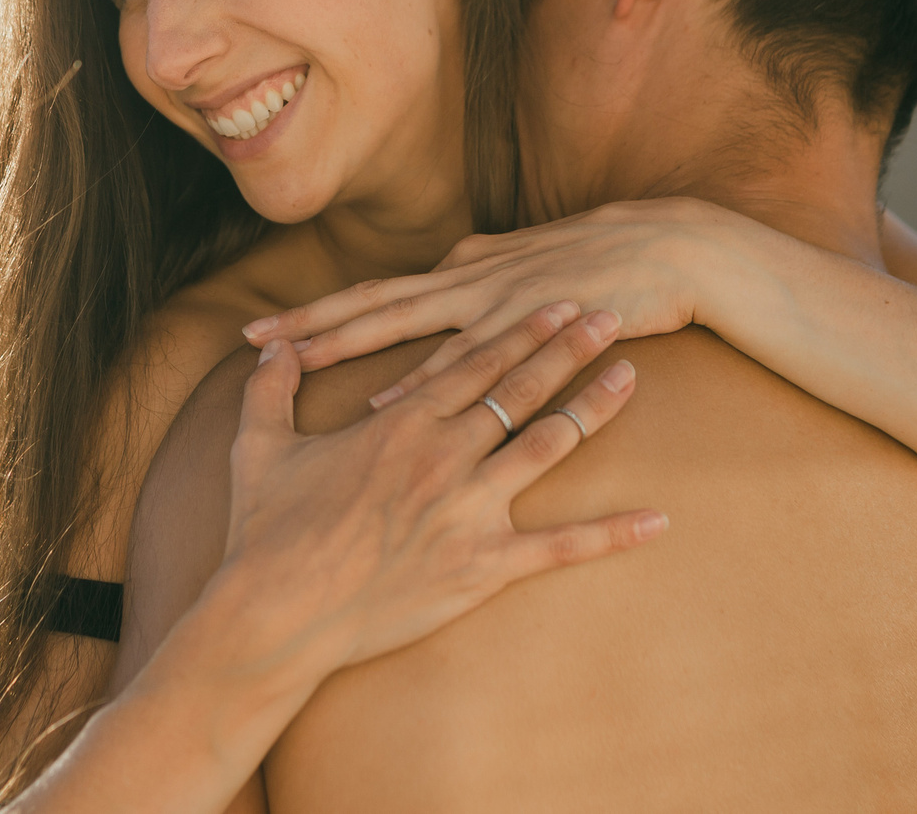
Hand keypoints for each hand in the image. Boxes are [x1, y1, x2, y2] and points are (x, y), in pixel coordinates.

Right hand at [218, 302, 663, 674]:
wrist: (275, 613)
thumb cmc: (265, 532)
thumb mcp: (258, 447)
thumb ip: (268, 391)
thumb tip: (268, 352)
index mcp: (401, 423)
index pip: (475, 361)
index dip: (522, 329)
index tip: (558, 302)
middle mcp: (444, 455)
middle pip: (521, 390)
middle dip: (570, 348)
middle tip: (612, 315)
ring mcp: (468, 511)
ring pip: (548, 446)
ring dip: (594, 409)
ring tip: (632, 378)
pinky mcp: (482, 569)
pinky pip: (561, 548)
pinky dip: (613, 532)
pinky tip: (659, 518)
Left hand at [243, 197, 753, 402]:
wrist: (671, 246)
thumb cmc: (601, 259)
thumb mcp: (526, 262)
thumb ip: (477, 274)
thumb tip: (436, 277)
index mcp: (462, 272)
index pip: (371, 299)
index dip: (315, 316)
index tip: (260, 335)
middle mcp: (466, 281)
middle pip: (369, 307)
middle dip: (308, 326)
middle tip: (250, 342)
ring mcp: (496, 303)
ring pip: (404, 328)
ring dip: (347, 345)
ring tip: (293, 362)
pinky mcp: (531, 328)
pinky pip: (465, 364)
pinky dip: (422, 384)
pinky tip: (384, 405)